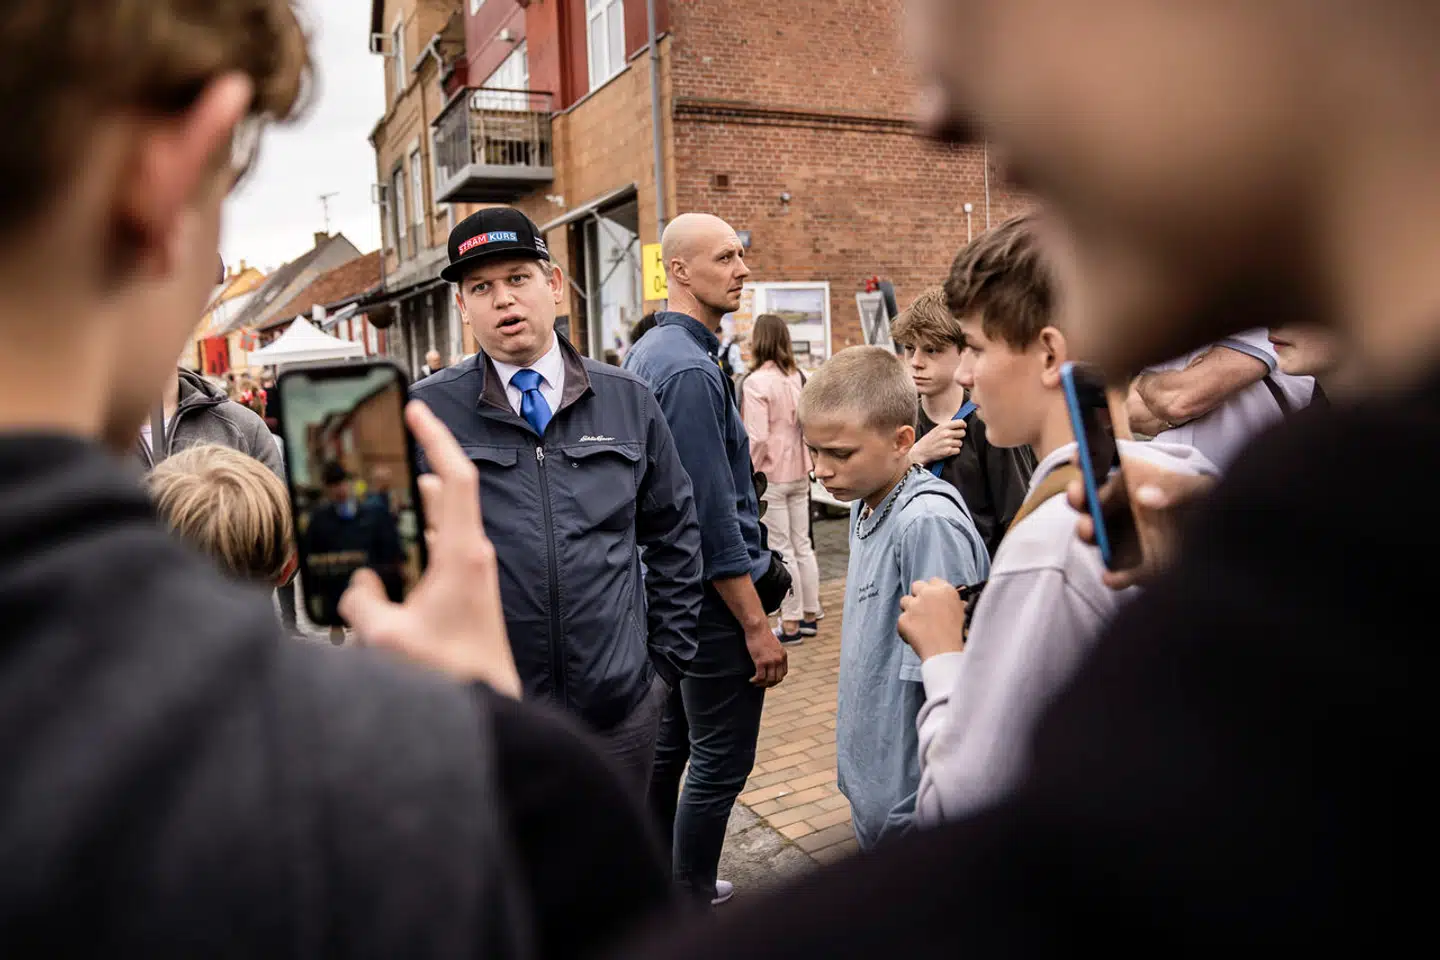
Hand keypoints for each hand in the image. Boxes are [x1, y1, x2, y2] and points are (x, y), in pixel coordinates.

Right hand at [340, 401, 520, 697]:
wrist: (489, 702)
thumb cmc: (452, 672)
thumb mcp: (389, 638)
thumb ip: (362, 604)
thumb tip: (355, 586)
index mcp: (463, 554)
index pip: (456, 478)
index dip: (437, 439)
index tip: (417, 410)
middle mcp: (472, 555)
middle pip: (439, 497)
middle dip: (406, 483)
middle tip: (372, 473)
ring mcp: (470, 571)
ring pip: (434, 525)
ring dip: (405, 520)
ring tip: (370, 522)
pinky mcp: (464, 588)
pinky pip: (434, 552)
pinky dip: (410, 548)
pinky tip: (382, 567)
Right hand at [745, 624, 788, 686]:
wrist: (757, 628)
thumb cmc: (763, 635)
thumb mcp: (774, 645)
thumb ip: (775, 654)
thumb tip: (771, 663)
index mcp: (783, 655)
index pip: (783, 673)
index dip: (776, 679)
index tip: (768, 679)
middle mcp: (779, 659)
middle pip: (777, 678)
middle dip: (769, 683)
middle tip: (761, 683)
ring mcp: (771, 661)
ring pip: (769, 680)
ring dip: (762, 684)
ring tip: (755, 682)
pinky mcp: (761, 661)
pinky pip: (760, 677)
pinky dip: (755, 680)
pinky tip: (751, 679)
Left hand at [898, 578, 967, 659]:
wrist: (947, 653)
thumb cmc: (961, 635)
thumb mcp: (965, 613)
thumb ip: (958, 602)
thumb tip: (960, 594)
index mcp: (945, 590)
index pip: (934, 581)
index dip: (933, 590)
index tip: (934, 600)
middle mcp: (927, 594)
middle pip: (916, 585)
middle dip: (918, 595)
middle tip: (923, 609)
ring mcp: (913, 606)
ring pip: (904, 601)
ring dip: (909, 609)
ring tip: (919, 624)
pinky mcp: (903, 620)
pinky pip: (901, 621)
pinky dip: (906, 628)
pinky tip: (916, 637)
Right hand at [909, 419, 966, 466]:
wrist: (920, 451)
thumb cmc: (929, 440)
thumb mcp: (937, 429)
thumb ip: (947, 426)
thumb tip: (961, 424)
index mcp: (943, 426)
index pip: (960, 422)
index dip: (963, 425)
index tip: (962, 428)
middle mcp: (946, 433)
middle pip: (962, 433)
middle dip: (959, 436)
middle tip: (953, 438)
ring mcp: (947, 443)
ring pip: (960, 443)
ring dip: (956, 445)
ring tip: (948, 445)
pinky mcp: (947, 451)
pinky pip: (957, 450)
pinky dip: (954, 451)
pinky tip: (948, 450)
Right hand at [1066, 453, 1214, 590]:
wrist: (1223, 537)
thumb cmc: (1207, 504)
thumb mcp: (1199, 488)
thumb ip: (1176, 487)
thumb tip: (1146, 496)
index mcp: (1134, 481)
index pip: (1103, 467)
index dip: (1085, 459)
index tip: (1079, 456)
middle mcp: (1122, 508)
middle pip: (1090, 500)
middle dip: (1078, 497)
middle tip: (1077, 494)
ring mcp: (1125, 538)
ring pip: (1097, 535)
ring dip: (1088, 532)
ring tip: (1089, 529)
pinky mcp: (1136, 567)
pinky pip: (1120, 572)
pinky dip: (1115, 576)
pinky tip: (1112, 577)